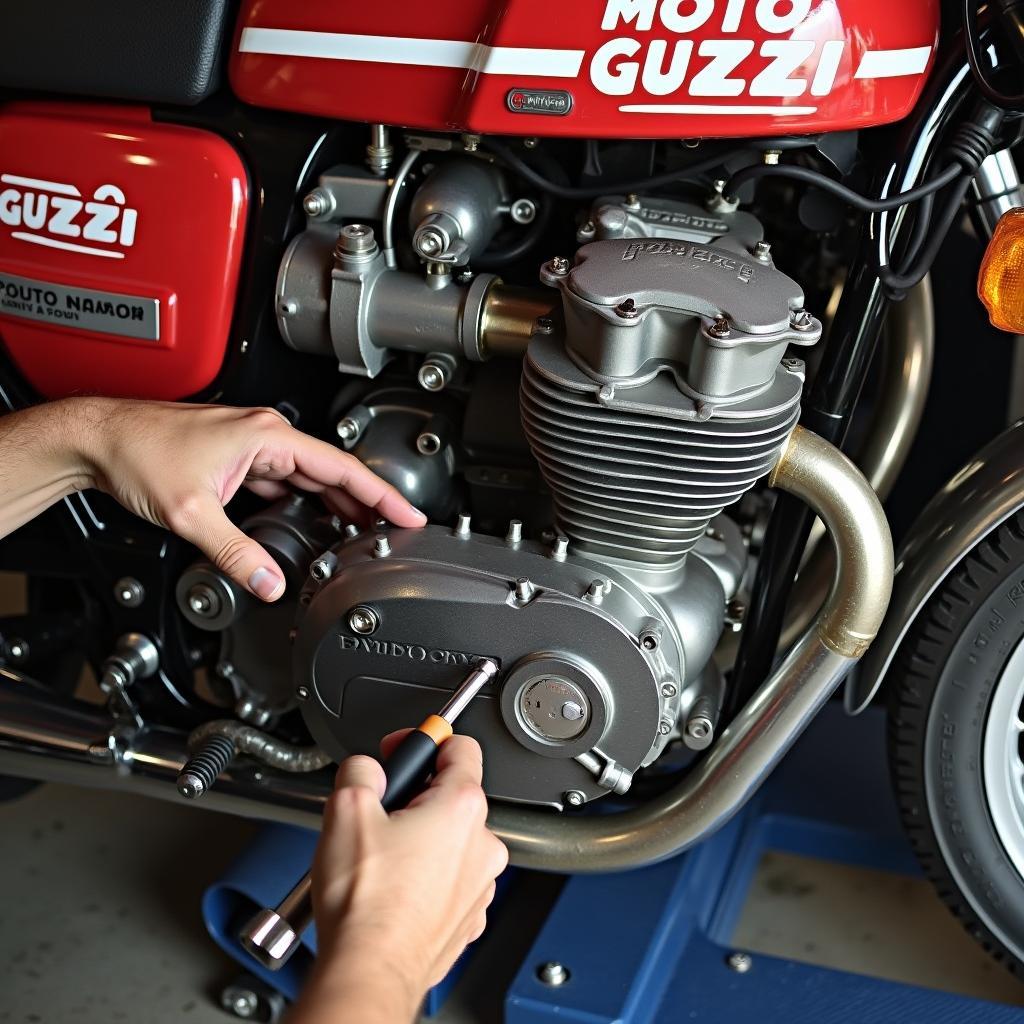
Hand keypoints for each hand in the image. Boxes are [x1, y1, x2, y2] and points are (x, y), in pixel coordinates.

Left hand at [76, 398, 424, 600]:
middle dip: (366, 503)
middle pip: (332, 473)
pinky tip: (314, 521)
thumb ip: (236, 553)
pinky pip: (287, 480)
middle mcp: (266, 434)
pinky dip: (307, 501)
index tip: (409, 513)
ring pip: (311, 477)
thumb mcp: (192, 513)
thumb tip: (270, 582)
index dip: (381, 495)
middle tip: (396, 532)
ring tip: (363, 531)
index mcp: (268, 436)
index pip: (341, 468)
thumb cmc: (137, 453)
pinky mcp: (239, 456)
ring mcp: (253, 444)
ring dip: (337, 503)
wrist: (97, 438)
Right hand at [293, 735, 507, 1023]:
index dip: (426, 740)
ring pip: (451, 840)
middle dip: (416, 796)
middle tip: (380, 813)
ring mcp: (479, 884)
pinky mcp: (468, 915)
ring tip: (382, 858)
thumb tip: (367, 767)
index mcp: (461, 807)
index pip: (461, 746)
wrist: (369, 971)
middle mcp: (482, 844)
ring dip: (421, 839)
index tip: (405, 749)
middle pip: (453, 795)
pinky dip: (427, 876)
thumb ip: (361, 769)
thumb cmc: (365, 905)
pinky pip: (450, 879)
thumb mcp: (346, 809)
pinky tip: (395, 887)